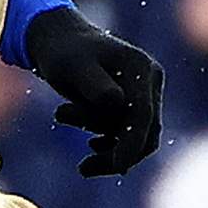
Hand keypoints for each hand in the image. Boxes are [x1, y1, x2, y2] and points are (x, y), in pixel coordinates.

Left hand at [22, 3, 167, 176]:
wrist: (58, 39)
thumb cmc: (62, 52)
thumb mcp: (73, 68)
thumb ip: (96, 87)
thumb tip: (117, 106)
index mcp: (140, 69)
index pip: (143, 116)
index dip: (132, 144)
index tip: (117, 166)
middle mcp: (149, 80)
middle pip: (146, 132)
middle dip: (117, 153)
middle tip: (83, 168)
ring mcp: (144, 91)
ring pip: (138, 136)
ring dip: (107, 146)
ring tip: (63, 118)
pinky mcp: (135, 102)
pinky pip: (130, 133)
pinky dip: (111, 144)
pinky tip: (91, 146)